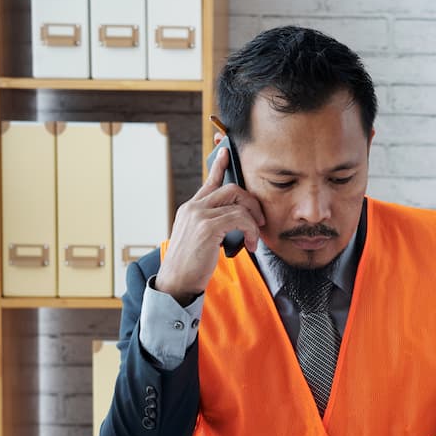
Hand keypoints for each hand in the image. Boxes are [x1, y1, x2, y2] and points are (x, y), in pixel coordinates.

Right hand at [155, 145, 264, 304]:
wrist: (176, 283)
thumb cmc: (190, 266)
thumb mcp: (199, 240)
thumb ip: (212, 225)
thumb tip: (234, 221)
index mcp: (190, 209)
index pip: (208, 182)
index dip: (218, 166)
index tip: (225, 152)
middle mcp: (193, 207)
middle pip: (231, 189)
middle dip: (251, 202)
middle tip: (259, 221)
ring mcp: (198, 215)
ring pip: (237, 203)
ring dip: (253, 221)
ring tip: (254, 239)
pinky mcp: (207, 227)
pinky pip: (240, 218)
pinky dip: (251, 231)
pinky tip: (251, 245)